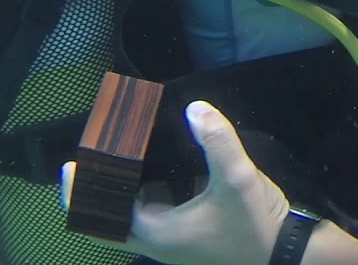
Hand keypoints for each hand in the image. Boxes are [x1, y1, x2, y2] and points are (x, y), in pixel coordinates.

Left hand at [61, 101, 287, 264]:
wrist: (288, 256)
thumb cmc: (256, 225)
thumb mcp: (238, 180)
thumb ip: (217, 141)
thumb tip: (195, 107)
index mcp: (155, 233)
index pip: (100, 218)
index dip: (79, 193)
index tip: (70, 165)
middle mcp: (157, 241)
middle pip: (109, 219)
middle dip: (98, 188)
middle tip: (94, 155)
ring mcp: (174, 242)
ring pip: (133, 216)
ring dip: (124, 189)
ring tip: (123, 153)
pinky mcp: (189, 237)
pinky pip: (156, 213)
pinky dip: (149, 191)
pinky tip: (163, 166)